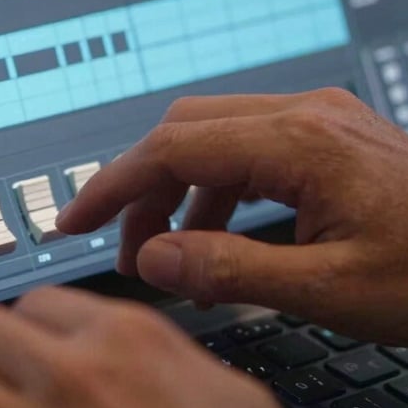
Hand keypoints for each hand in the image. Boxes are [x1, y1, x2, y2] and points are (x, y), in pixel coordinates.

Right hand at [57, 89, 407, 345]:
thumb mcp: (333, 290)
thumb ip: (234, 271)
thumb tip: (153, 260)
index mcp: (301, 142)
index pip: (173, 147)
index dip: (114, 186)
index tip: (74, 221)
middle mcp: (306, 116)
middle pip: (186, 132)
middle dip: (142, 189)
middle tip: (124, 250)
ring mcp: (320, 123)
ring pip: (215, 141)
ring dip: (180, 195)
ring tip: (173, 260)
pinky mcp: (330, 141)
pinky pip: (250, 154)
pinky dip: (219, 195)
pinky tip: (224, 243)